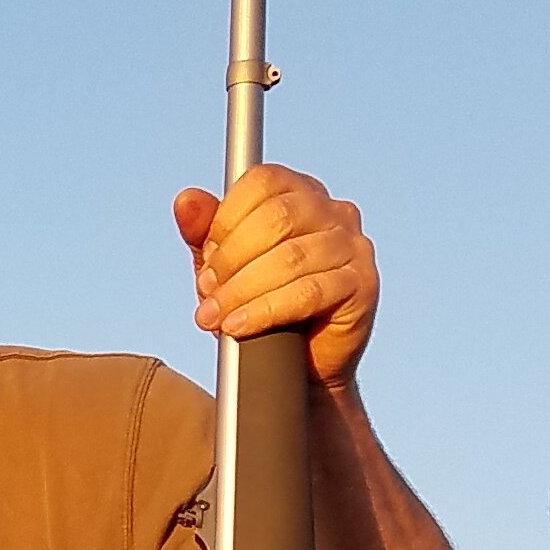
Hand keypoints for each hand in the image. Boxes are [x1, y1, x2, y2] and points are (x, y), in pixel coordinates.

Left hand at [174, 165, 374, 390]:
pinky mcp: (363, 285)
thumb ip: (204, 232)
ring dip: (242, 290)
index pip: (263, 182)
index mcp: (302, 193)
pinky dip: (265, 310)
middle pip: (276, 217)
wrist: (301, 367)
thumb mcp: (225, 267)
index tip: (208, 256)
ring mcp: (353, 246)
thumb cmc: (263, 305)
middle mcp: (335, 212)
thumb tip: (186, 200)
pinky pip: (308, 292)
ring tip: (215, 317)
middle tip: (207, 291)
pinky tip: (239, 326)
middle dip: (232, 258)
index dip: (227, 219)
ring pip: (290, 258)